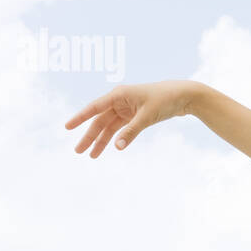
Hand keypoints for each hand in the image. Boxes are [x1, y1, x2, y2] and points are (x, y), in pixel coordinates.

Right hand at [64, 80, 196, 156]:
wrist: (184, 96)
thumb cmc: (165, 100)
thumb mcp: (147, 116)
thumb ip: (131, 131)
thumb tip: (117, 148)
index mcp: (119, 94)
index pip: (94, 107)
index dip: (80, 118)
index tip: (67, 127)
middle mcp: (119, 101)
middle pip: (100, 121)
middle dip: (89, 136)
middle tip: (78, 151)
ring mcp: (126, 109)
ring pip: (109, 127)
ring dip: (101, 141)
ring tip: (91, 156)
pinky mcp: (134, 116)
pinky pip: (120, 129)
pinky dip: (115, 138)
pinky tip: (108, 148)